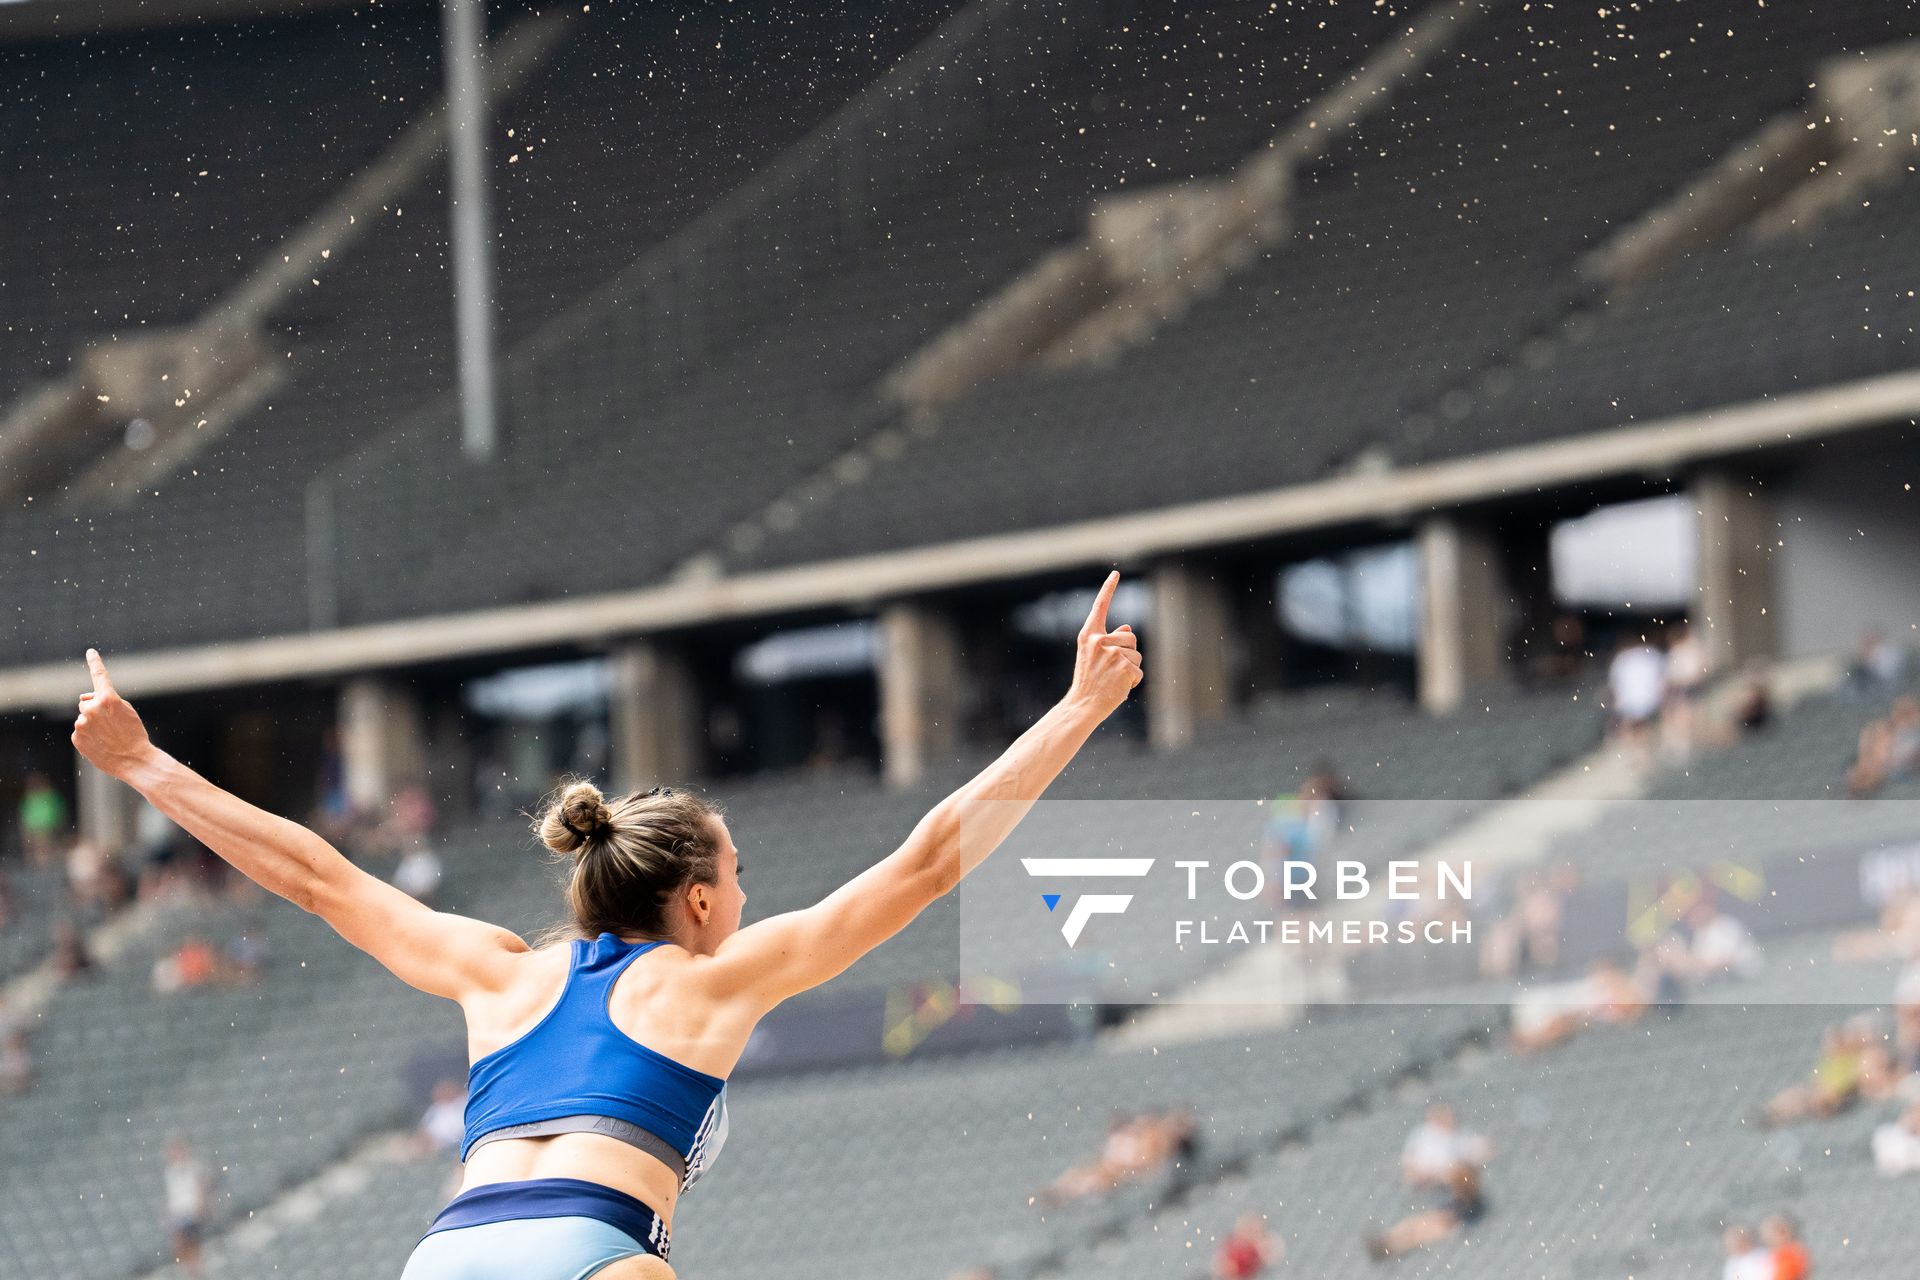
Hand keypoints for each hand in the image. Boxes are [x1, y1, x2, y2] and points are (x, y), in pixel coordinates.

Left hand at [71, 649, 154, 780]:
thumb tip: (84, 698)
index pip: (100, 675)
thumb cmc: (134, 734)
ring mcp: (82, 724)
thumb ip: (107, 700)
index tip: (91, 652)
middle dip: (95, 708)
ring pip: (84, 717)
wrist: (134, 760)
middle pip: (87, 701)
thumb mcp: (127, 711)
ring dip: (92, 723)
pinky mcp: (76, 737)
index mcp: (108, 699)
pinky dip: (89, 736)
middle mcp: (91, 708)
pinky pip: (81, 731)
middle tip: (110, 723)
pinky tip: (100, 744)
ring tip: (107, 736)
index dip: (95, 662)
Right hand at [1068, 570, 1142, 716]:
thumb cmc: (1089, 681)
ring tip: (1114, 680)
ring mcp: (1112, 654)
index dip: (1109, 588)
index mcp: (1089, 635)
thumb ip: (1108, 640)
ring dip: (1131, 668)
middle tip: (1112, 670)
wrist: (1083, 704)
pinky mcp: (1125, 667)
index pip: (1100, 607)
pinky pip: (1139, 671)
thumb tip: (1127, 627)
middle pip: (1130, 637)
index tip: (1115, 573)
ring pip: (1137, 655)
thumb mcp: (1093, 656)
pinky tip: (1119, 687)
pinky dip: (1133, 681)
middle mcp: (1099, 641)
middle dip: (1128, 652)